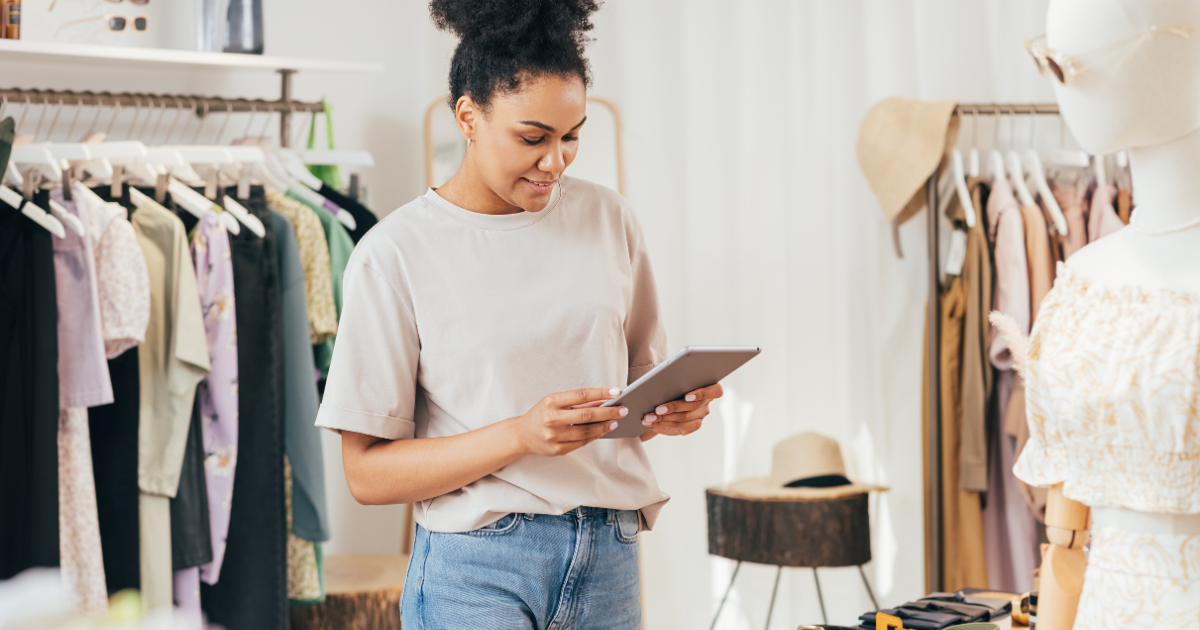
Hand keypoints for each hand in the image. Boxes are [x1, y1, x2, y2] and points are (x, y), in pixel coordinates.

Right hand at [509, 388, 628, 456]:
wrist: (522, 434)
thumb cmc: (542, 414)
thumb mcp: (555, 402)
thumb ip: (577, 402)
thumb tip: (603, 401)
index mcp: (551, 401)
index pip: (581, 395)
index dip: (601, 393)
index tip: (617, 391)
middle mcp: (551, 418)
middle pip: (586, 415)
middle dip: (608, 412)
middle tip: (623, 410)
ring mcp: (554, 436)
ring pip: (586, 432)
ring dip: (603, 427)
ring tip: (615, 422)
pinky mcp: (557, 450)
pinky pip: (581, 443)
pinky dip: (593, 437)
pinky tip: (602, 431)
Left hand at [641, 383, 723, 436]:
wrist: (669, 393)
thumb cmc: (674, 380)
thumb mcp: (676, 376)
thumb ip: (676, 377)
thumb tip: (661, 381)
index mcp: (709, 386)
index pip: (715, 391)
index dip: (702, 393)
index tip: (687, 396)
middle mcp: (707, 402)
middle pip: (693, 407)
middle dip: (673, 408)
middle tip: (657, 409)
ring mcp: (701, 415)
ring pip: (685, 419)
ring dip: (664, 419)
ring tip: (649, 418)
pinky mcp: (693, 425)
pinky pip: (681, 428)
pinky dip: (665, 426)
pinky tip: (653, 424)